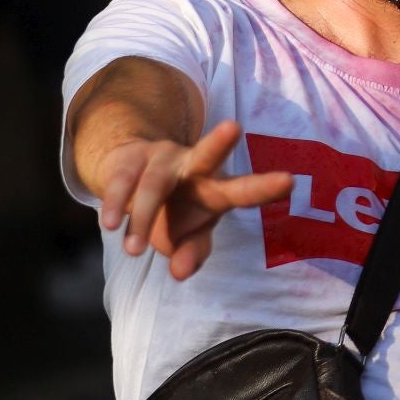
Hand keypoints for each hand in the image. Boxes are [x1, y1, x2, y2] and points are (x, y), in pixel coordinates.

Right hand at [95, 120, 291, 280]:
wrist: (131, 177)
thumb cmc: (174, 210)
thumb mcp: (187, 235)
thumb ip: (192, 252)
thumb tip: (180, 272)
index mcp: (216, 188)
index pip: (243, 190)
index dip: (264, 187)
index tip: (289, 181)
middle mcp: (192, 167)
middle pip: (207, 155)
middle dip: (219, 143)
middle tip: (234, 127)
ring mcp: (159, 160)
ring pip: (153, 183)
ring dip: (143, 218)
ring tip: (133, 252)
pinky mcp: (128, 161)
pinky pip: (121, 183)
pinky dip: (114, 205)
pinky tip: (110, 224)